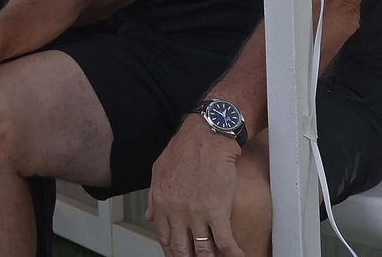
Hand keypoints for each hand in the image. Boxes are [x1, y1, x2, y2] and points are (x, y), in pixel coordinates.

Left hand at [146, 117, 245, 256]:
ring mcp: (197, 214)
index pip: (165, 237)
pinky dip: (232, 254)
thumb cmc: (185, 148)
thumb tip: (149, 216)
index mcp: (162, 203)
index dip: (172, 250)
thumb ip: (153, 196)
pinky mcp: (218, 211)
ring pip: (202, 250)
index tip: (178, 254)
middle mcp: (177, 212)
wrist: (207, 136)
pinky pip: (225, 242)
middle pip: (181, 248)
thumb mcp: (159, 170)